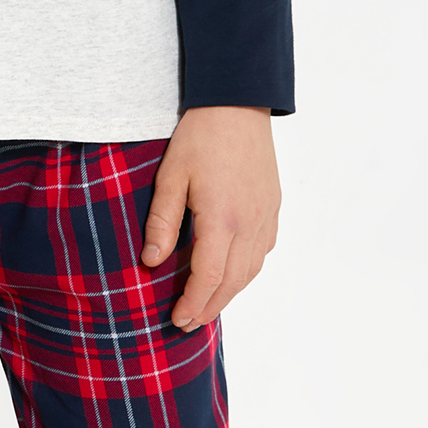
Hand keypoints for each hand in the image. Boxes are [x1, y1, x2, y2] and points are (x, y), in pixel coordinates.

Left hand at [140, 107, 280, 330]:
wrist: (238, 103)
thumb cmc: (200, 137)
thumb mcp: (170, 176)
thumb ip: (162, 221)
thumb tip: (152, 261)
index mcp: (222, 218)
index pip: (209, 276)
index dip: (194, 303)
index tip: (178, 319)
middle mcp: (250, 222)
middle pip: (233, 281)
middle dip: (210, 306)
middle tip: (188, 323)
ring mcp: (266, 216)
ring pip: (252, 270)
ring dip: (230, 293)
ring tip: (207, 306)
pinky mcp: (274, 207)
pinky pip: (263, 251)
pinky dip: (247, 271)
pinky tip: (232, 274)